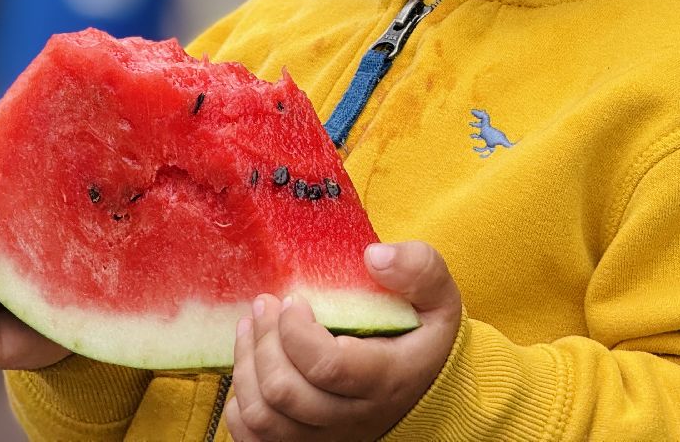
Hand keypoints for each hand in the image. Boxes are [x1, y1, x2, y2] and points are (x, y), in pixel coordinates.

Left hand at [225, 241, 462, 441]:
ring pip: (265, 418)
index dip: (296, 331)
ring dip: (246, 367)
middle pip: (287, 392)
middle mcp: (355, 417)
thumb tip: (373, 256)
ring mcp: (328, 436)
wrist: (426, 384)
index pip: (327, 366)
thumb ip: (418, 268)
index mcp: (386, 379)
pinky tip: (251, 368)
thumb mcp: (439, 296)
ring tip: (250, 328)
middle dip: (265, 340)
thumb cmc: (422, 333)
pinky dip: (240, 406)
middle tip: (265, 305)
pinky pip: (256, 440)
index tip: (293, 300)